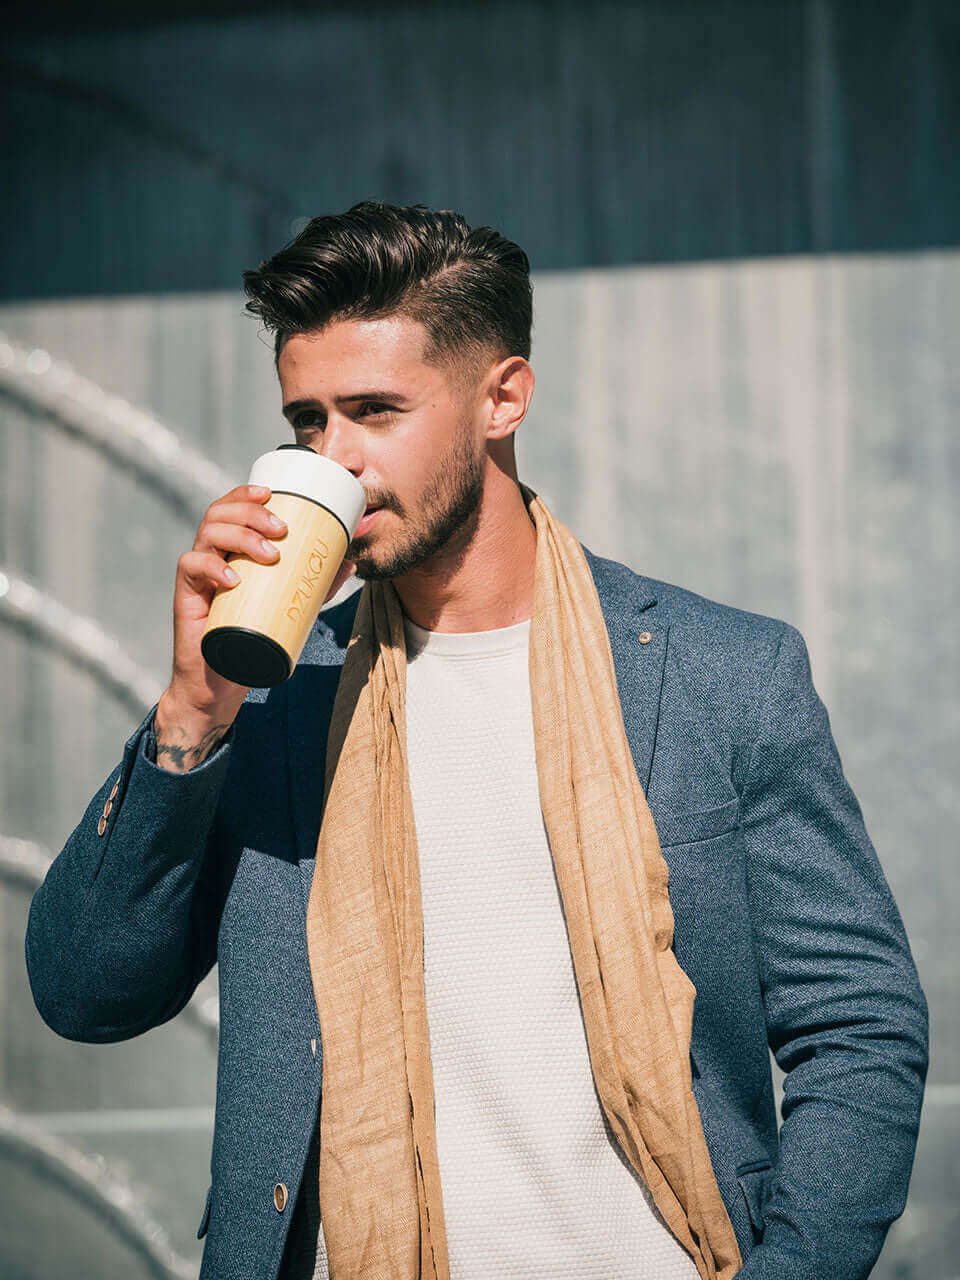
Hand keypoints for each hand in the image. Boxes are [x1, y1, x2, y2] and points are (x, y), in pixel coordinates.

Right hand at [164, 483, 355, 724]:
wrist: (223, 679)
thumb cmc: (255, 635)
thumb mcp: (291, 604)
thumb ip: (318, 583)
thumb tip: (351, 561)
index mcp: (231, 548)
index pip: (231, 507)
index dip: (245, 493)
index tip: (271, 494)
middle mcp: (211, 553)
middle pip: (220, 514)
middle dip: (251, 513)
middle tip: (282, 529)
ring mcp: (198, 573)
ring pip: (207, 534)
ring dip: (241, 536)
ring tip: (270, 554)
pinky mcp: (186, 594)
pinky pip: (191, 567)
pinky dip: (211, 567)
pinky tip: (233, 578)